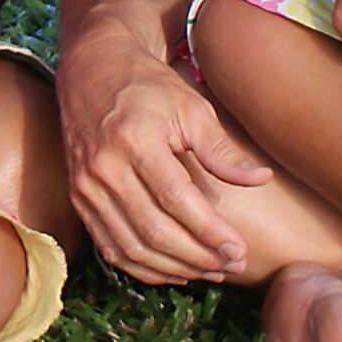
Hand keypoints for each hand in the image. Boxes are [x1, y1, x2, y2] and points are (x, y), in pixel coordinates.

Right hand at [58, 28, 271, 284]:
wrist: (94, 70)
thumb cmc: (150, 88)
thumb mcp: (191, 107)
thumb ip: (221, 149)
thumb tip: (261, 179)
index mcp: (133, 140)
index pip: (176, 200)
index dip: (210, 231)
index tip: (239, 250)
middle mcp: (103, 168)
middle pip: (154, 231)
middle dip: (198, 256)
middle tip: (233, 265)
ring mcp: (85, 187)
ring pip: (132, 248)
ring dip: (175, 268)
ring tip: (211, 271)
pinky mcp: (79, 199)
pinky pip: (110, 248)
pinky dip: (144, 268)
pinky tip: (176, 270)